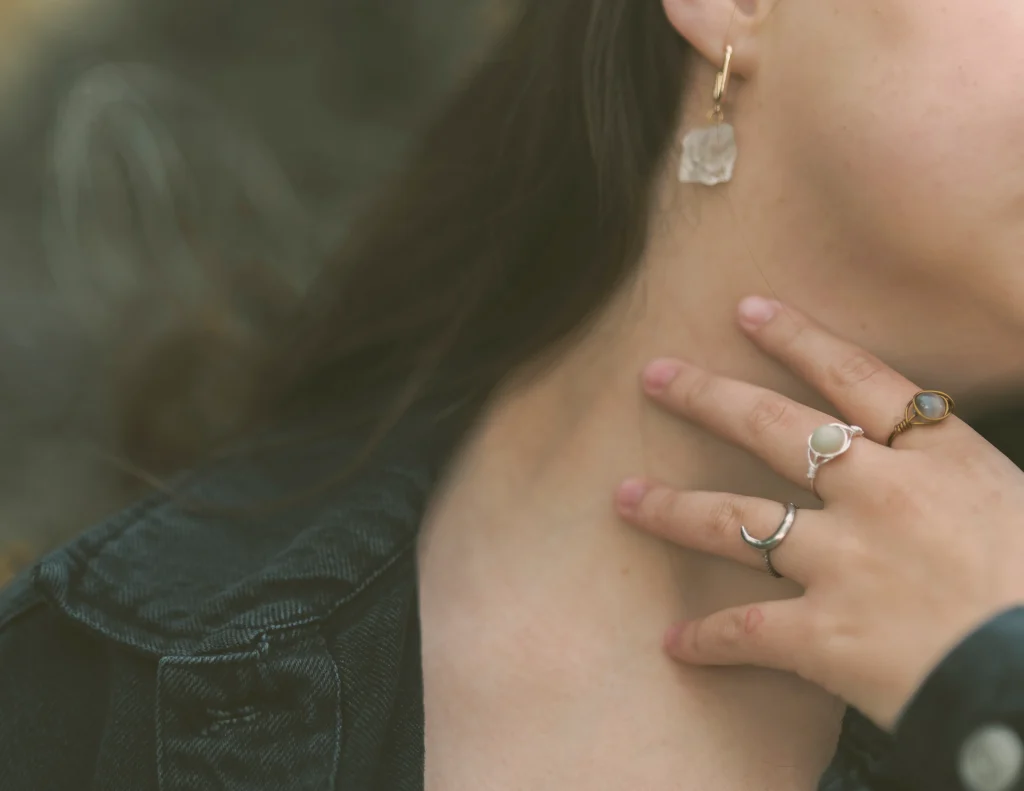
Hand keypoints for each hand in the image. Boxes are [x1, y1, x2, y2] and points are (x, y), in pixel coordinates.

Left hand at [615, 297, 1023, 730]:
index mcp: (939, 458)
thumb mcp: (1020, 499)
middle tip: (655, 376)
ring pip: (736, 518)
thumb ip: (960, 467)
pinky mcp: (824, 635)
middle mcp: (879, 495)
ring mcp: (844, 562)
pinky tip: (674, 642)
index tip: (748, 309)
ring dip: (672, 507)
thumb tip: (933, 446)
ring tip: (624, 497)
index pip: (854, 377)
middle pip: (774, 428)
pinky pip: (746, 630)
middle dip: (707, 397)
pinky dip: (707, 639)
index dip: (796, 338)